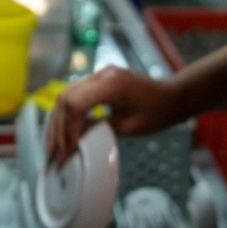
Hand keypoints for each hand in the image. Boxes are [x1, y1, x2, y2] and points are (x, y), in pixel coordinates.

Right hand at [44, 67, 190, 164]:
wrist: (173, 97)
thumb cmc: (157, 112)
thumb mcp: (127, 127)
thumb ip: (98, 130)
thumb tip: (72, 139)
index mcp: (112, 84)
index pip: (75, 104)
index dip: (67, 129)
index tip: (67, 151)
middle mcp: (102, 74)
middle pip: (65, 98)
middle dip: (57, 128)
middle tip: (55, 153)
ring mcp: (99, 75)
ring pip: (66, 95)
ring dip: (58, 122)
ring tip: (54, 146)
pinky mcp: (98, 80)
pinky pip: (74, 95)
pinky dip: (66, 114)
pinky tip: (63, 132)